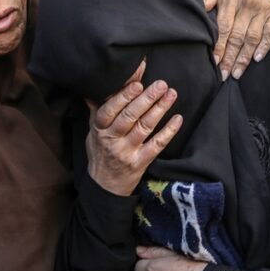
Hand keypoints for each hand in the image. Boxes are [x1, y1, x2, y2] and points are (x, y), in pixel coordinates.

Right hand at [86, 60, 181, 195]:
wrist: (104, 187)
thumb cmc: (100, 155)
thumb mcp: (92, 134)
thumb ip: (96, 112)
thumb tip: (94, 91)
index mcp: (99, 130)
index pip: (110, 109)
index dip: (123, 96)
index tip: (137, 83)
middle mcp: (112, 140)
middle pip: (129, 116)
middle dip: (146, 98)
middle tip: (161, 84)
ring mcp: (127, 152)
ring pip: (144, 127)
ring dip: (159, 109)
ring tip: (171, 94)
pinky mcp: (141, 162)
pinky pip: (157, 145)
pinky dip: (168, 131)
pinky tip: (177, 119)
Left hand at [202, 0, 269, 79]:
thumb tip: (203, 7)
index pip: (225, 26)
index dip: (220, 45)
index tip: (215, 61)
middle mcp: (249, 3)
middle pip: (238, 35)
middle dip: (231, 57)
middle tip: (224, 74)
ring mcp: (263, 9)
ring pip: (253, 37)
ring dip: (245, 57)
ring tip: (237, 73)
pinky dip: (265, 46)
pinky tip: (257, 59)